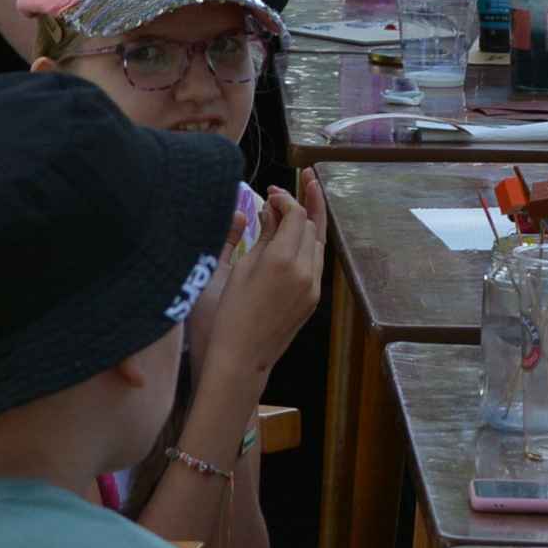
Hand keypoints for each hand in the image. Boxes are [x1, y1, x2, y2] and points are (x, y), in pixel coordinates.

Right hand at [193, 171, 326, 387]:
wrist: (242, 356)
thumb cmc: (229, 312)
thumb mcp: (240, 268)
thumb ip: (261, 236)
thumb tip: (270, 211)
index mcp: (282, 260)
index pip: (296, 215)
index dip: (286, 199)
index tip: (270, 192)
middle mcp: (304, 271)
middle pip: (310, 226)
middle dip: (299, 205)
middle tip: (283, 191)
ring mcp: (313, 286)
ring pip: (317, 243)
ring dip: (307, 223)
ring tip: (296, 204)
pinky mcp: (313, 298)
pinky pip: (315, 262)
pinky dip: (307, 244)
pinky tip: (296, 235)